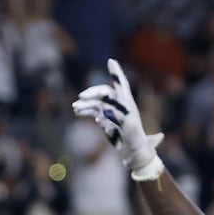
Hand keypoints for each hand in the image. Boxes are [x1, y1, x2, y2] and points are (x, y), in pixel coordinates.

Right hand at [72, 58, 165, 180]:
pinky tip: (79, 112)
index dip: (116, 73)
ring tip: (75, 107)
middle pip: (104, 93)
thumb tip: (111, 111)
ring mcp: (112, 113)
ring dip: (86, 104)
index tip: (111, 61)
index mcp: (128, 104)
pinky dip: (86, 111)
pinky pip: (94, 112)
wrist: (135, 153)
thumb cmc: (137, 141)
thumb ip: (123, 118)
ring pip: (97, 103)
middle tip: (81, 97)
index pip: (121, 85)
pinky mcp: (107, 120)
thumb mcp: (132, 130)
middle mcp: (120, 106)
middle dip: (93, 93)